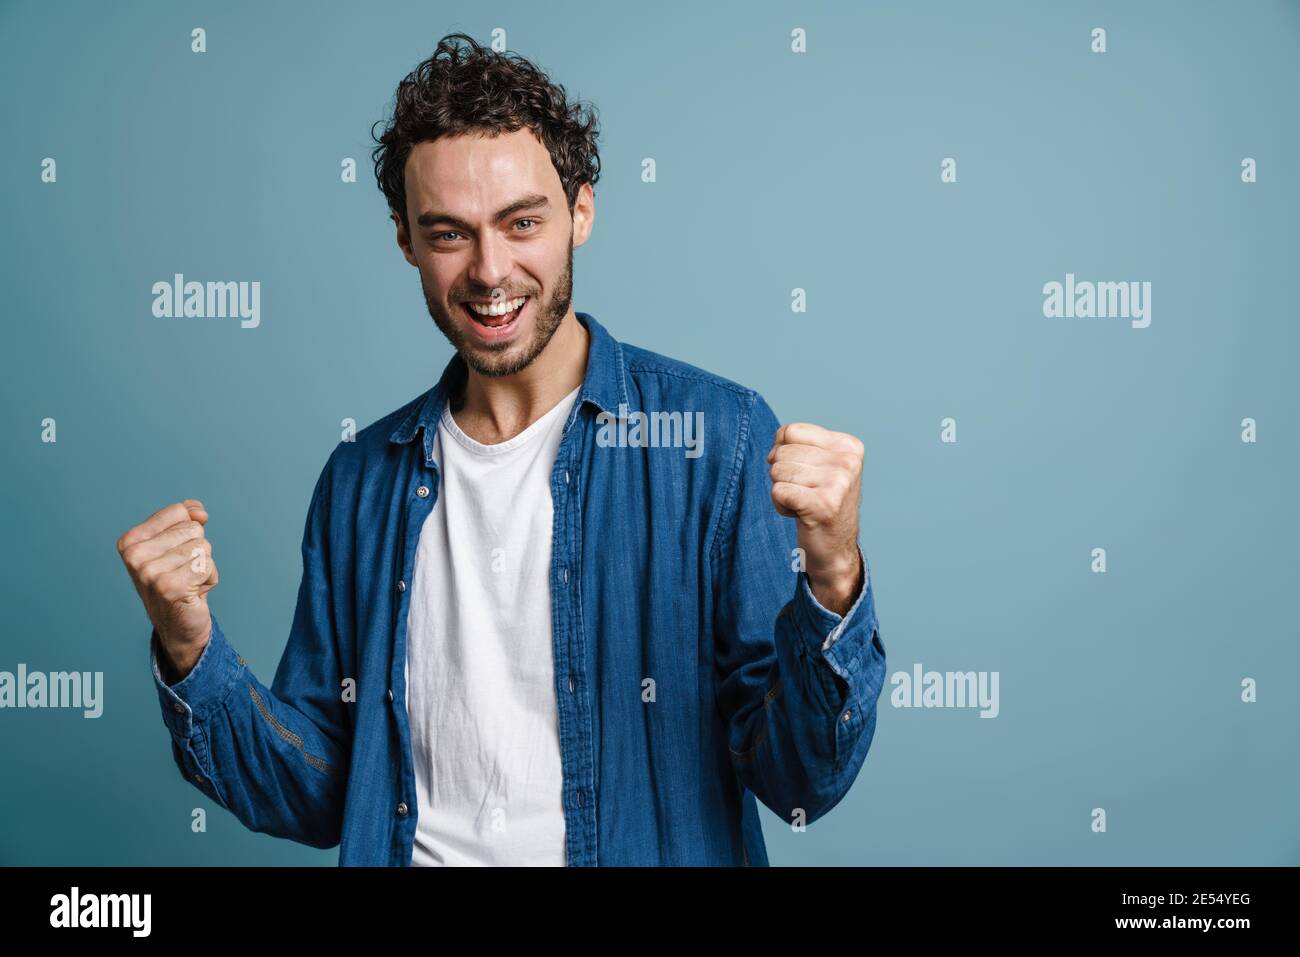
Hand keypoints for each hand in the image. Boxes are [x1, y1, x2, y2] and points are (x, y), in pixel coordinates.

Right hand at [117, 499, 216, 679]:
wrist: (178, 624)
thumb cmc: (179, 579)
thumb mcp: (179, 543)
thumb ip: (187, 517)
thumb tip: (198, 510)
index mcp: (130, 541)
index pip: (179, 512)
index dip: (189, 531)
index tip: (176, 554)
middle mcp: (134, 556)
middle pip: (193, 529)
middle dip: (198, 551)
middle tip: (183, 572)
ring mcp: (149, 572)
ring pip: (202, 547)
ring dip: (203, 566)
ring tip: (188, 582)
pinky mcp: (169, 587)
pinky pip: (207, 565)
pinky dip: (209, 578)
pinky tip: (194, 592)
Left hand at [767, 422, 864, 615]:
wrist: (835, 550)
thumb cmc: (820, 503)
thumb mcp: (820, 466)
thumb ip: (801, 444)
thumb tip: (778, 437)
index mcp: (848, 446)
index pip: (790, 431)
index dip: (783, 453)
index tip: (803, 474)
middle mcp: (848, 461)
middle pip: (781, 451)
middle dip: (782, 475)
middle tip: (804, 494)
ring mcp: (838, 482)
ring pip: (777, 471)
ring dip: (782, 492)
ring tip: (803, 504)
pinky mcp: (824, 504)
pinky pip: (778, 491)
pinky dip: (781, 506)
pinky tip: (800, 515)